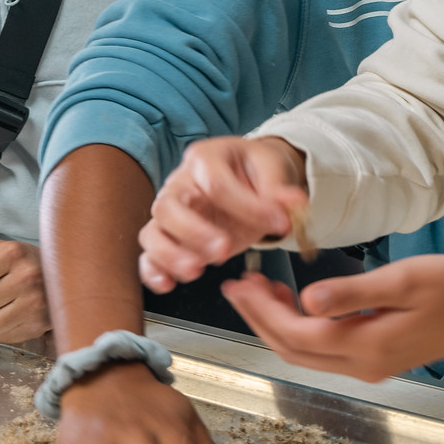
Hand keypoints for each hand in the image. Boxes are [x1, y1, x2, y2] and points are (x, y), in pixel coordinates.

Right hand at [138, 136, 308, 292]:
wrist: (249, 178)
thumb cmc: (255, 171)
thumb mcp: (272, 168)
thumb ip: (279, 188)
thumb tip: (294, 202)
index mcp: (205, 159)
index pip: (216, 183)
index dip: (248, 206)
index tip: (279, 223)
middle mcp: (181, 184)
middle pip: (168, 206)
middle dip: (194, 232)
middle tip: (224, 249)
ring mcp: (172, 213)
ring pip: (153, 233)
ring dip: (170, 255)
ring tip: (196, 270)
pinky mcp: (171, 238)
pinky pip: (149, 255)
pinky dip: (153, 271)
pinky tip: (168, 284)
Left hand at [220, 256, 443, 382]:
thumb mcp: (403, 281)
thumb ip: (353, 293)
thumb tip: (307, 301)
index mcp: (368, 347)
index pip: (297, 336)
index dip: (263, 313)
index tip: (241, 286)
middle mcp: (363, 365)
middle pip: (293, 351)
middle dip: (259, 320)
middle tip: (238, 287)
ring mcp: (369, 365)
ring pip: (306, 354)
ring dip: (277, 325)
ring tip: (259, 291)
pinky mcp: (376, 358)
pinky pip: (324, 350)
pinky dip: (300, 330)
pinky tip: (296, 304)